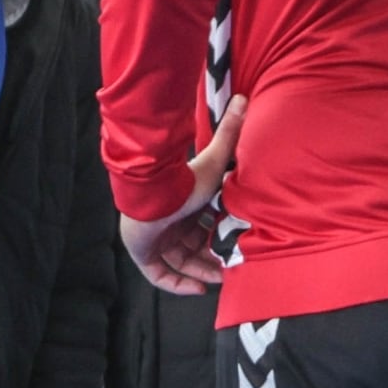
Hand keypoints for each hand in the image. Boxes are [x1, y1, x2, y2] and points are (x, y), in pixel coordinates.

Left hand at [119, 96, 244, 294]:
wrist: (152, 191)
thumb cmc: (184, 178)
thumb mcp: (216, 159)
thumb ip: (230, 132)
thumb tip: (244, 98)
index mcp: (184, 203)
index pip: (203, 226)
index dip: (219, 239)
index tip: (237, 247)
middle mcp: (169, 222)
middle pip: (193, 247)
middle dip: (213, 260)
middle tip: (232, 268)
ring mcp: (155, 239)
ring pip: (180, 263)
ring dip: (201, 273)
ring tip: (220, 278)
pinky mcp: (143, 254)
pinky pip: (161, 276)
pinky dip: (178, 284)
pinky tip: (198, 289)